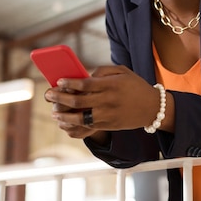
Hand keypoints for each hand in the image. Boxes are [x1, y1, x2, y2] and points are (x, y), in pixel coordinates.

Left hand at [44, 65, 163, 138]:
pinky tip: (65, 123)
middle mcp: (108, 101)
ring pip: (80, 118)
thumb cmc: (135, 85)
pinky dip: (74, 127)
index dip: (70, 83)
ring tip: (54, 112)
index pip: (85, 84)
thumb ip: (102, 71)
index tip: (58, 81)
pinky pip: (87, 128)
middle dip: (60, 98)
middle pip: (79, 101)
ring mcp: (108, 115)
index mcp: (111, 85)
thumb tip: (83, 77)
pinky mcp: (108, 126)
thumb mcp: (122, 71)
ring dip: (64, 115)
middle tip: (48, 94)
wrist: (153, 108)